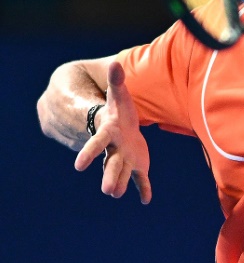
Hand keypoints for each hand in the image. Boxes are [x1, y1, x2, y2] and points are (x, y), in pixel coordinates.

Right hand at [74, 62, 151, 203]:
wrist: (123, 128)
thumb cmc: (119, 112)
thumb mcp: (120, 96)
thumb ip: (117, 82)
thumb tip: (116, 62)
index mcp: (109, 134)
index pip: (97, 144)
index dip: (90, 154)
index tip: (79, 165)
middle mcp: (115, 150)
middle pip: (111, 164)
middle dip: (110, 177)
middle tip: (108, 191)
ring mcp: (125, 159)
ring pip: (123, 173)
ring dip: (121, 183)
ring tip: (116, 194)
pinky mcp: (137, 166)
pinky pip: (141, 179)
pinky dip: (144, 188)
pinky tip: (147, 199)